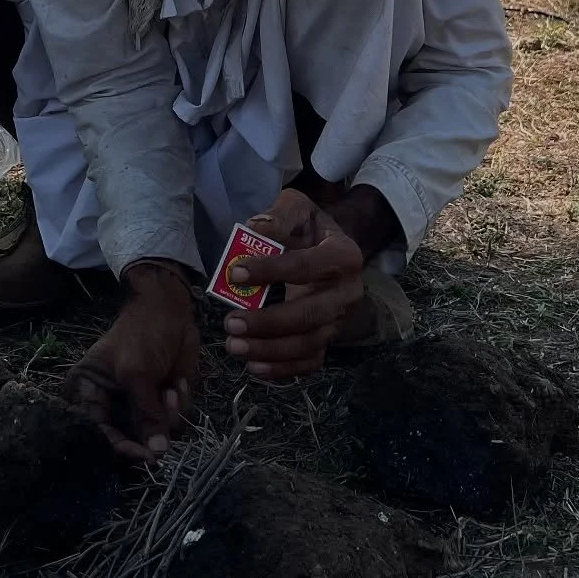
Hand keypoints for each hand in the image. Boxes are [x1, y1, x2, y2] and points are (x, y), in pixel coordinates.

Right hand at [62, 264, 201, 462]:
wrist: (171, 308)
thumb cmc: (142, 334)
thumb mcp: (137, 373)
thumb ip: (145, 413)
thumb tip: (157, 453)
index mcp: (89, 394)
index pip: (100, 434)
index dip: (124, 448)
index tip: (149, 457)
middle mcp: (111, 405)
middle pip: (130, 440)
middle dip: (153, 428)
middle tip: (165, 401)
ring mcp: (138, 405)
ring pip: (157, 435)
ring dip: (170, 415)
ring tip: (171, 389)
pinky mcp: (162, 402)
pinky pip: (175, 422)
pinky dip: (181, 405)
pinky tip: (178, 383)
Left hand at [222, 189, 365, 380]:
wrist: (330, 249)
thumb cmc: (309, 228)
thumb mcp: (297, 207)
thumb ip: (279, 215)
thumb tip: (255, 229)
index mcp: (343, 255)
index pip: (305, 266)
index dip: (270, 271)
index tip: (234, 273)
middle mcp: (348, 292)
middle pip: (310, 314)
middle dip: (268, 322)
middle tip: (230, 323)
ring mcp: (340, 320)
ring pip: (309, 344)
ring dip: (269, 350)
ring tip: (233, 346)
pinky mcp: (329, 340)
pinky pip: (309, 362)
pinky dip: (283, 370)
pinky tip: (253, 367)